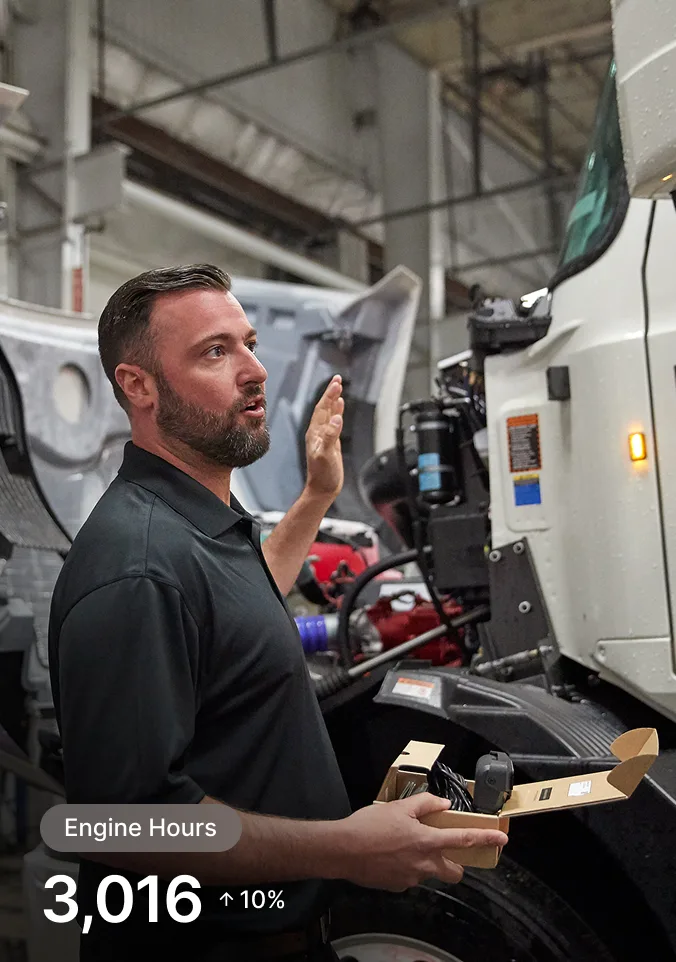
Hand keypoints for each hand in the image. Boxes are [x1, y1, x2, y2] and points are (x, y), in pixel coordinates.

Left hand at [304, 374, 343, 499]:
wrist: (323, 489)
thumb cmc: (323, 475)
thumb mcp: (326, 455)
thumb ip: (330, 436)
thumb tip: (336, 418)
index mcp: (315, 432)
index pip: (322, 408)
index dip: (329, 395)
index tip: (337, 382)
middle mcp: (318, 432)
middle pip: (324, 407)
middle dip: (331, 393)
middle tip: (338, 379)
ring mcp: (324, 436)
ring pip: (329, 413)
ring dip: (334, 400)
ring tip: (338, 387)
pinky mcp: (331, 442)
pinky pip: (334, 423)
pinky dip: (337, 412)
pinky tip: (340, 408)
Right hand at [329, 794, 507, 891]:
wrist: (343, 850)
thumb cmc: (370, 826)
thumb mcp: (398, 808)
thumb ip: (424, 804)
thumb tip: (443, 804)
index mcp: (427, 841)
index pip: (463, 840)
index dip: (485, 839)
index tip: (502, 840)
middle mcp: (424, 864)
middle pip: (453, 872)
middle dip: (456, 864)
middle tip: (445, 850)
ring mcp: (411, 879)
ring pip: (429, 873)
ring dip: (426, 862)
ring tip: (403, 846)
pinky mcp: (398, 887)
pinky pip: (410, 877)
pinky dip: (407, 867)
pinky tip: (390, 856)